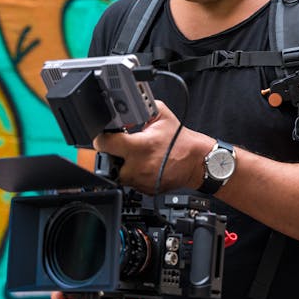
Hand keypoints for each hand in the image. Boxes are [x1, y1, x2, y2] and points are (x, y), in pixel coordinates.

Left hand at [93, 100, 212, 193]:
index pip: (105, 143)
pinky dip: (131, 174)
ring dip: (120, 165)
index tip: (106, 135)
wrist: (196, 162)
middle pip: (106, 162)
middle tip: (119, 146)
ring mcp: (140, 181)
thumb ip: (142, 108)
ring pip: (116, 175)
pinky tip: (142, 165)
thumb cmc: (181, 141)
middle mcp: (138, 166)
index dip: (102, 137)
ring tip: (133, 156)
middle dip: (109, 153)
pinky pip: (129, 183)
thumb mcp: (162, 114)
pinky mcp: (144, 190)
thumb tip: (125, 111)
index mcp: (140, 146)